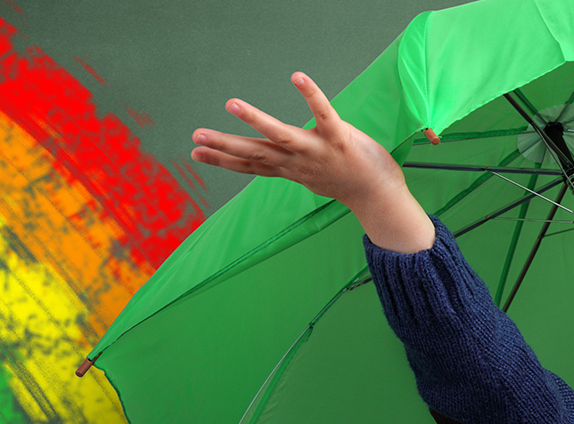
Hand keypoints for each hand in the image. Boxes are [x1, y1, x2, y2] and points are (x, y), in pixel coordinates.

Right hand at [190, 73, 404, 206]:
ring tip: (232, 104)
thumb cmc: (347, 181)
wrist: (378, 196)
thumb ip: (293, 165)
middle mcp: (298, 162)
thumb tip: (277, 163)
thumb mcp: (312, 177)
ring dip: (256, 120)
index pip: (250, 166)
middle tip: (196, 137)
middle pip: (255, 153)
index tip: (195, 154)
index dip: (222, 160)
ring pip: (281, 135)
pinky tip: (297, 77)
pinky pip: (324, 114)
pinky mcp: (339, 138)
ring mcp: (317, 151)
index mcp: (289, 169)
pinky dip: (311, 95)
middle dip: (224, 146)